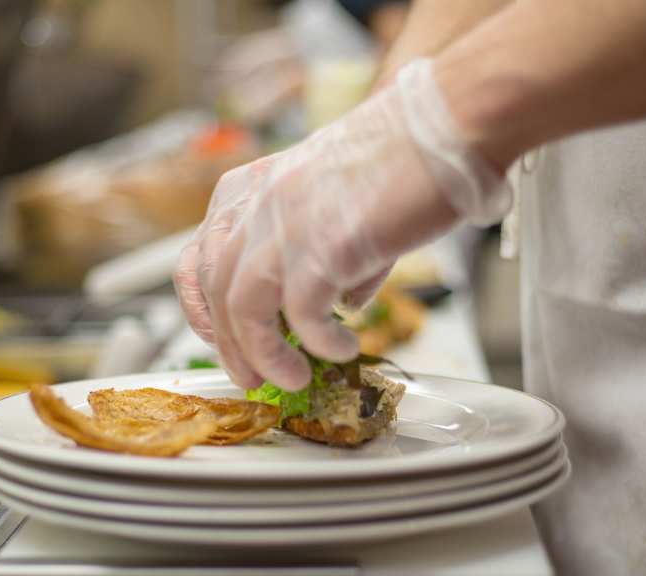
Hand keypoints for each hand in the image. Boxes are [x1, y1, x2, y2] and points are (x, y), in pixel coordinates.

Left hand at [175, 59, 510, 390]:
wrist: (444, 128)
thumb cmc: (403, 159)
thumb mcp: (339, 203)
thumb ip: (327, 251)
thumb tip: (341, 301)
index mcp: (253, 188)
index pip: (200, 257)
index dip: (203, 309)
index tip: (220, 339)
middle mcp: (259, 204)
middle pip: (216, 289)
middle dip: (230, 345)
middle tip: (251, 377)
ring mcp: (286, 223)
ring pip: (243, 309)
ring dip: (261, 355)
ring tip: (289, 378)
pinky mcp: (323, 246)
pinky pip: (302, 316)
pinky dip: (317, 343)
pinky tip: (341, 348)